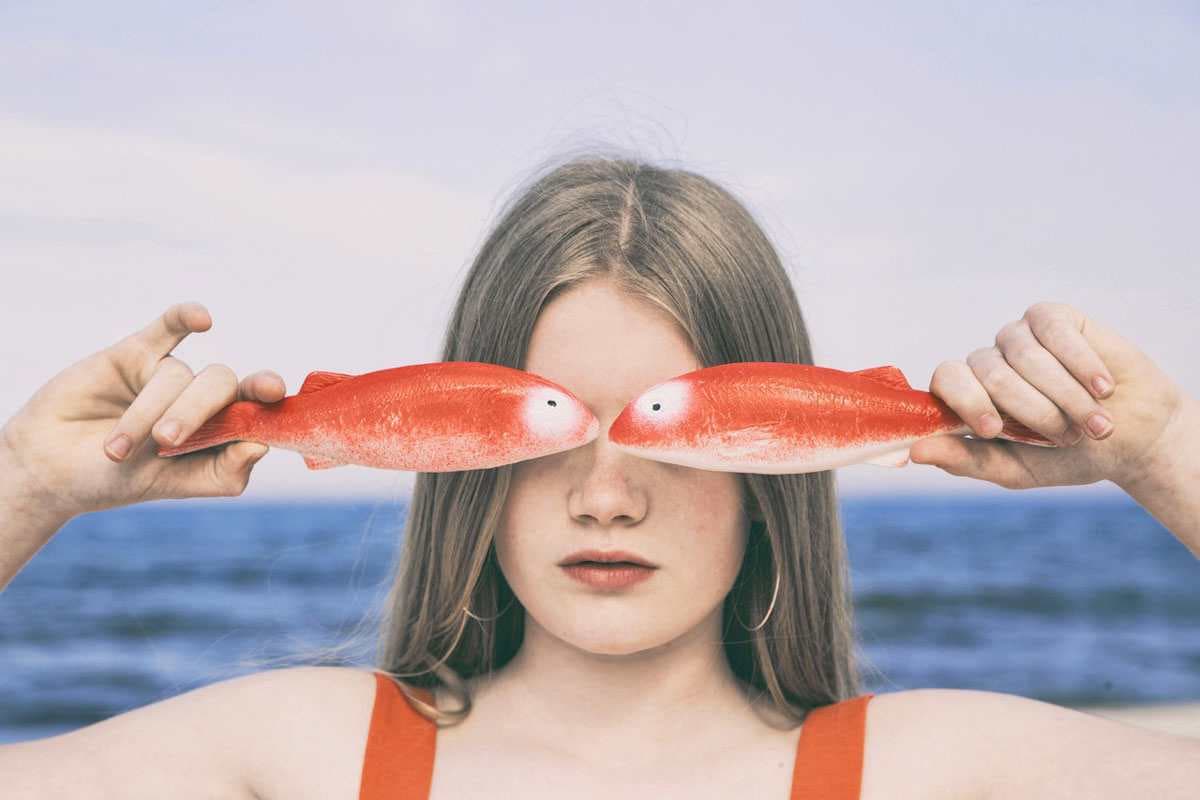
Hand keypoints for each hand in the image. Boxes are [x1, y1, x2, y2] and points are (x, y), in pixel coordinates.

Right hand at [1, 302, 284, 518]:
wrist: (49, 467)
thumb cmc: (115, 479)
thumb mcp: (171, 485)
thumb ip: (220, 474)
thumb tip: (260, 446)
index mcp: (220, 430)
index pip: (256, 409)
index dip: (268, 401)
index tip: (273, 396)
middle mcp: (202, 398)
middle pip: (221, 386)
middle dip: (195, 412)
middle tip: (165, 441)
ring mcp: (169, 374)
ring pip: (177, 375)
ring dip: (146, 412)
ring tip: (115, 450)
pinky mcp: (136, 353)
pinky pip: (168, 327)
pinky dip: (184, 317)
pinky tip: (202, 318)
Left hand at [909, 302, 1188, 490]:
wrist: (1134, 438)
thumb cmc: (1067, 456)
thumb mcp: (1014, 469)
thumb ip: (965, 460)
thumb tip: (916, 452)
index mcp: (968, 397)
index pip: (945, 380)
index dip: (967, 401)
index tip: (996, 429)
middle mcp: (987, 363)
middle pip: (989, 373)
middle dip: (1033, 412)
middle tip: (1067, 437)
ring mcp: (1017, 337)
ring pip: (1025, 356)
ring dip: (1066, 396)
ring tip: (1096, 423)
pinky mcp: (1051, 318)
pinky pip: (1055, 333)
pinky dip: (1082, 365)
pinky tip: (1104, 388)